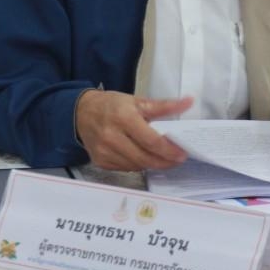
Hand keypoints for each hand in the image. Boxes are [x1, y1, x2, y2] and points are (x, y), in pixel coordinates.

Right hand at [74, 90, 191, 170]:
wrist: (81, 113)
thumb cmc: (111, 105)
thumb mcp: (137, 101)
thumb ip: (164, 106)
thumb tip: (188, 102)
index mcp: (123, 118)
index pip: (151, 140)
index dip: (168, 150)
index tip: (182, 153)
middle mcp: (112, 136)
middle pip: (145, 158)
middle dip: (164, 161)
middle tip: (176, 159)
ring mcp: (104, 151)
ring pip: (136, 165)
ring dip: (152, 164)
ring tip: (162, 157)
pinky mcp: (100, 161)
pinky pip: (125, 168)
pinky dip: (137, 165)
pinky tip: (143, 157)